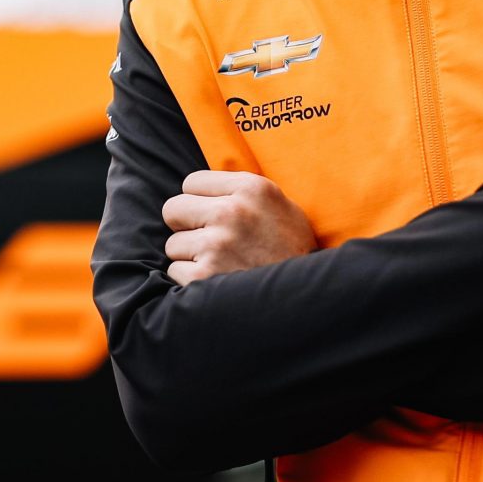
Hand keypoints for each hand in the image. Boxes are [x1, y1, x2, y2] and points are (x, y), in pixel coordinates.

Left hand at [163, 170, 318, 283]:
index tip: (212, 216)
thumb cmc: (294, 252)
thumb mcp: (280, 206)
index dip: (199, 201)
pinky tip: (217, 282)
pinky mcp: (204, 276)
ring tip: (222, 265)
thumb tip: (202, 185)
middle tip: (209, 241)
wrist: (310, 299)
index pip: (191, 182)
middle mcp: (232, 211)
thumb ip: (243, 192)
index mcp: (252, 188)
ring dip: (191, 257)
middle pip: (173, 209)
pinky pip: (175, 270)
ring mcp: (217, 244)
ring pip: (173, 244)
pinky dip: (191, 280)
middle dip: (186, 226)